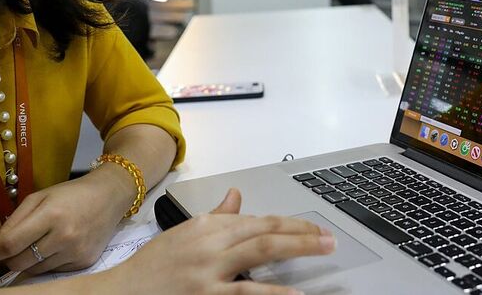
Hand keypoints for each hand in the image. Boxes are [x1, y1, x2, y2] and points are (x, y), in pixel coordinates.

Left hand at [0, 164, 134, 273]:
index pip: (11, 243)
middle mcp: (65, 236)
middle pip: (19, 262)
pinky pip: (52, 271)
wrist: (111, 196)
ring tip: (37, 243)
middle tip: (7, 248)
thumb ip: (14, 221)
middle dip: (6, 258)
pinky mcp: (84, 262)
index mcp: (51, 214)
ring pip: (34, 270)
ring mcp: (76, 252)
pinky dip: (46, 263)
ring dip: (26, 261)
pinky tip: (56, 246)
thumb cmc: (72, 193)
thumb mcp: (40, 197)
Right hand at [105, 189, 334, 294]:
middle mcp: (209, 243)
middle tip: (330, 238)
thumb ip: (216, 217)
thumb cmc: (150, 270)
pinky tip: (295, 294)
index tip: (312, 228)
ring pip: (260, 252)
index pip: (257, 220)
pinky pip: (246, 294)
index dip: (289, 224)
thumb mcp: (185, 235)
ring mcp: (208, 271)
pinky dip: (273, 294)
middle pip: (265, 231)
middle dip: (301, 233)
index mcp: (206, 226)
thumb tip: (237, 196)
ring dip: (297, 249)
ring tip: (323, 251)